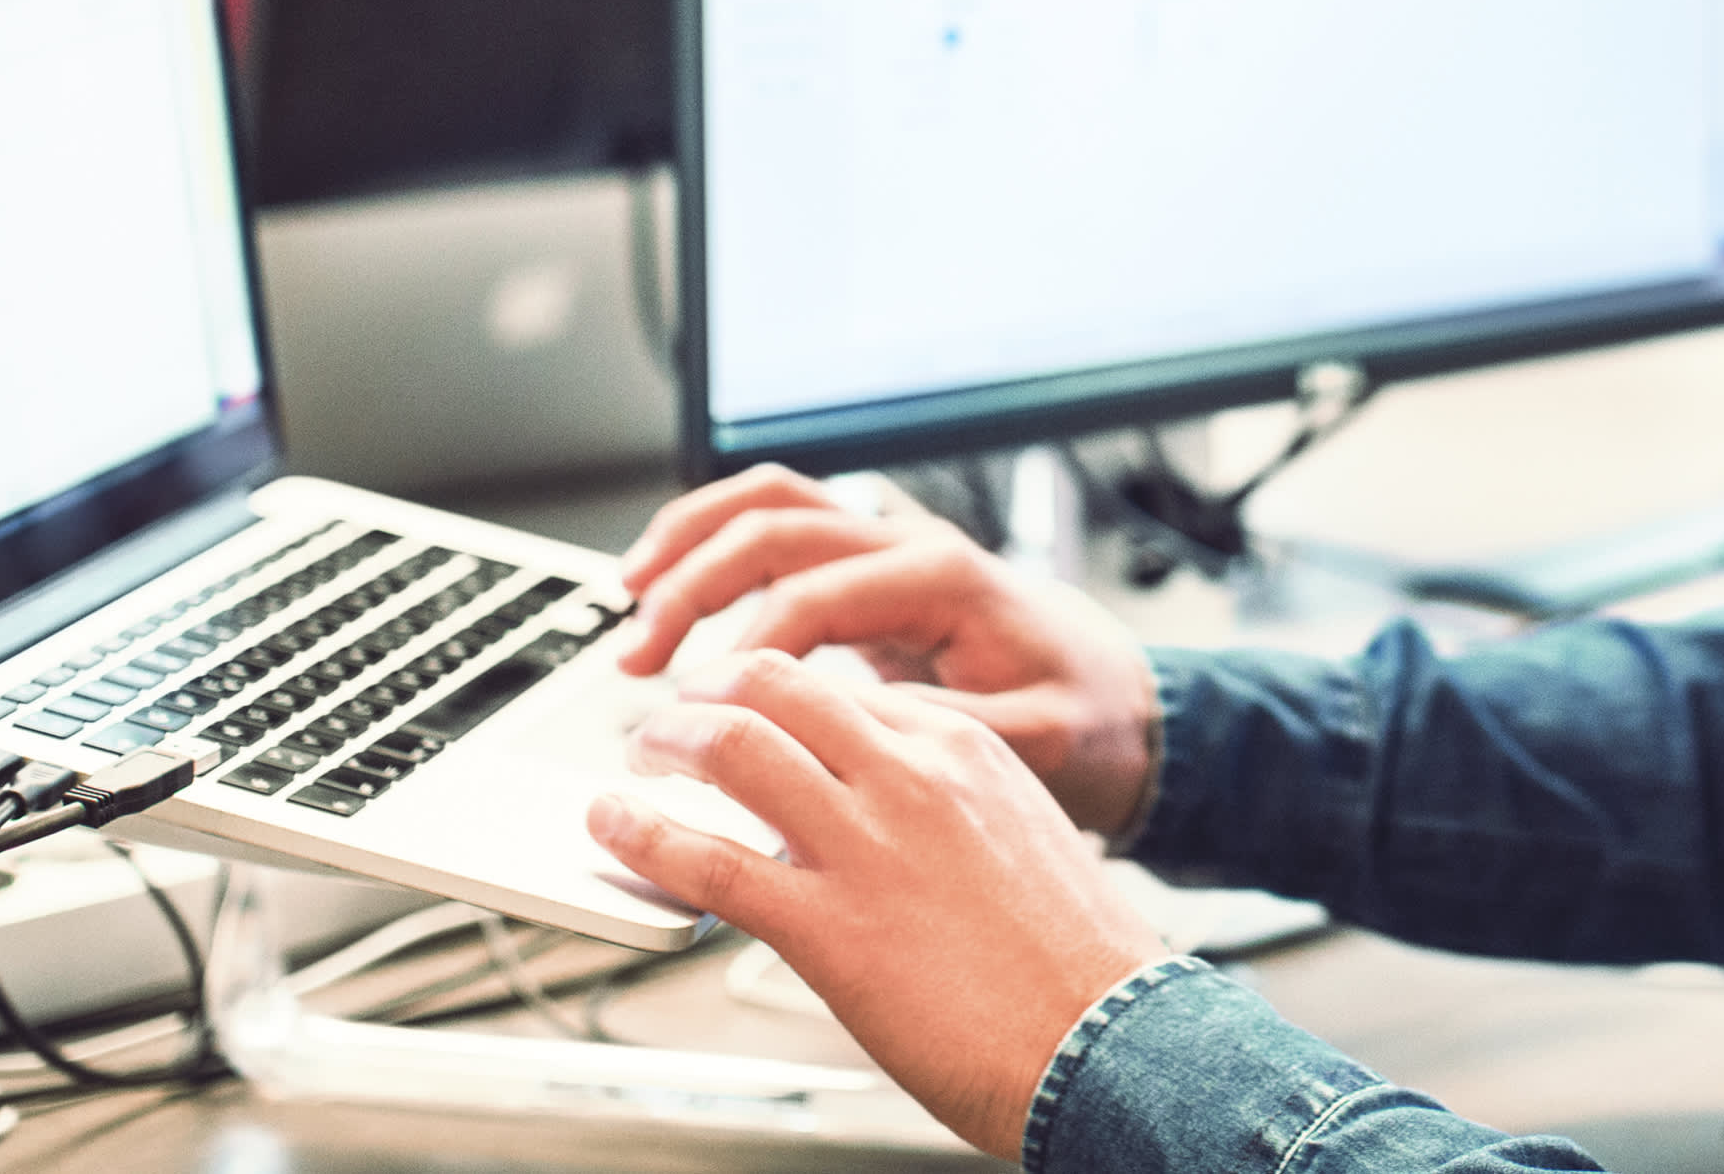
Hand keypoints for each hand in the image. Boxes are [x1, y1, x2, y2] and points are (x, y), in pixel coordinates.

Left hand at [593, 652, 1170, 1159]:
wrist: (1110, 1039)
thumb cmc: (1076, 962)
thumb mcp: (1021, 837)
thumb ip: (947, 809)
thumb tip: (876, 814)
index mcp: (966, 748)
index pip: (843, 687)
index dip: (777, 697)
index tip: (747, 716)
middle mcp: (911, 774)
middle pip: (777, 684)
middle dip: (708, 693)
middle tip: (673, 719)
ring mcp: (866, 844)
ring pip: (732, 746)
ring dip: (663, 742)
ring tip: (635, 760)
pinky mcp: (828, 926)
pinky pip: (708, 859)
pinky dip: (642, 836)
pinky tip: (613, 830)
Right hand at [614, 465, 1159, 840]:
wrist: (1128, 707)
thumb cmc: (1087, 725)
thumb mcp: (1033, 741)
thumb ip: (940, 728)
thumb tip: (846, 727)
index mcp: (947, 580)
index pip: (815, 595)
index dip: (743, 652)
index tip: (693, 711)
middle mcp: (914, 547)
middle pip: (777, 527)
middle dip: (694, 583)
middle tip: (636, 653)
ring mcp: (891, 552)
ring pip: (772, 505)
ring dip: (693, 543)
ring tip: (629, 598)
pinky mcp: (874, 577)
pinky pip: (783, 533)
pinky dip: (718, 547)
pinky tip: (673, 590)